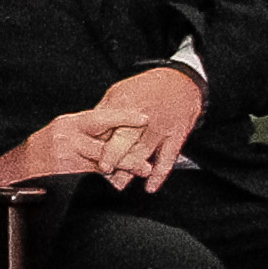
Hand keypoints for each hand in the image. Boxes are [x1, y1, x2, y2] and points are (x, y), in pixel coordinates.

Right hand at [0, 105, 158, 188]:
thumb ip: (88, 129)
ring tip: (141, 170)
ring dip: (124, 168)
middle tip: (146, 161)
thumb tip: (119, 125)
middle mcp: (67, 139)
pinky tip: (117, 181)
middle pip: (105, 145)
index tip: (144, 119)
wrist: (16, 168)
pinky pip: (91, 177)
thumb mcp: (64, 131)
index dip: (124, 118)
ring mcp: (66, 157)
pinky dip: (106, 179)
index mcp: (70, 124)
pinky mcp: (65, 174)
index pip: (101, 118)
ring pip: (101, 163)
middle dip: (128, 154)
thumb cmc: (43, 148)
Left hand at [94, 63, 204, 192]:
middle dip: (113, 159)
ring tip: (118, 185)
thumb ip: (104, 112)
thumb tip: (86, 130)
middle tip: (103, 174)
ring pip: (144, 153)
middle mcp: (143, 118)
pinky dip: (159, 175)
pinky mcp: (176, 136)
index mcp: (124, 104)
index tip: (88, 156)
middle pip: (125, 141)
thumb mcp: (118, 92)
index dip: (97, 143)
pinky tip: (149, 187)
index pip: (106, 127)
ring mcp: (160, 128)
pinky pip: (168, 158)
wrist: (181, 82)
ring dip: (131, 172)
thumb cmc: (146, 88)